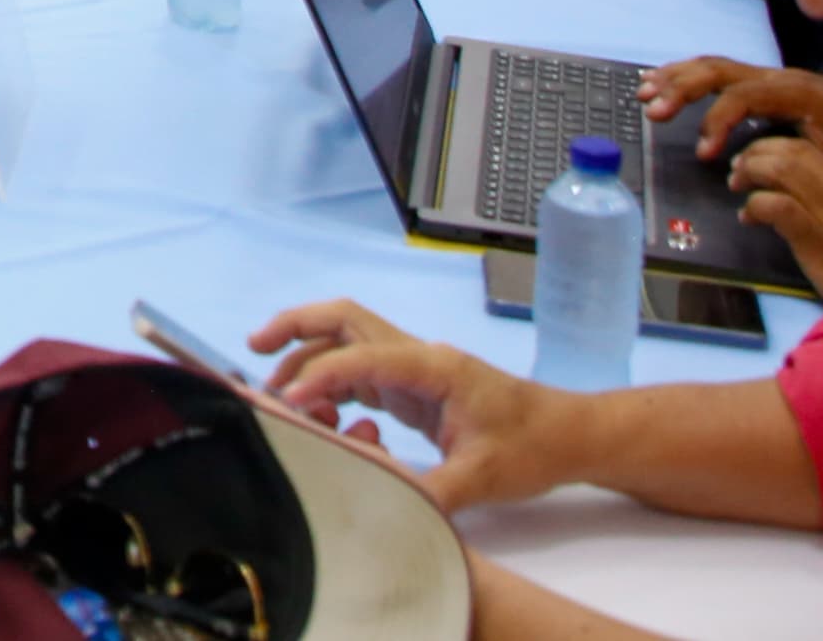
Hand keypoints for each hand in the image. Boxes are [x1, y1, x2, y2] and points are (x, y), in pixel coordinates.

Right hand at [251, 303, 576, 515]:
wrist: (568, 435)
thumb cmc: (533, 447)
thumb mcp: (484, 477)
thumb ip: (432, 490)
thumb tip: (383, 503)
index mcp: (433, 367)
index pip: (361, 360)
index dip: (319, 378)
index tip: (290, 405)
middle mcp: (418, 358)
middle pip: (344, 320)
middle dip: (296, 326)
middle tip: (254, 346)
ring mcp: (413, 370)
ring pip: (346, 343)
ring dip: (308, 359)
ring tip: (278, 395)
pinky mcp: (412, 389)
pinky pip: (358, 374)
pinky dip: (329, 385)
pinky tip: (319, 414)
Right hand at [637, 60, 822, 169]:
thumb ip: (817, 180)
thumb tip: (768, 196)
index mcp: (798, 94)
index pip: (745, 97)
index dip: (719, 121)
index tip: (705, 154)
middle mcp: (777, 76)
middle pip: (720, 70)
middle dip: (683, 88)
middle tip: (652, 111)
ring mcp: (765, 74)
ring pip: (713, 65)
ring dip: (676, 77)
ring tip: (644, 92)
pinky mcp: (757, 78)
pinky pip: (716, 69)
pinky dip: (684, 73)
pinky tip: (660, 81)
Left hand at [715, 134, 822, 317]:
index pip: (816, 150)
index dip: (781, 147)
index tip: (763, 157)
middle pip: (795, 150)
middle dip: (759, 151)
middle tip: (741, 166)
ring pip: (784, 170)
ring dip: (752, 172)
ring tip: (738, 185)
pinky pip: (780, 209)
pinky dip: (756, 206)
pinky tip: (748, 218)